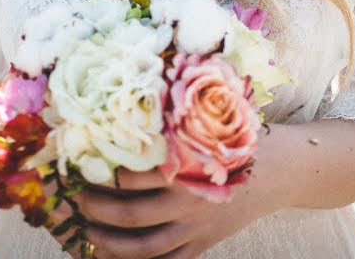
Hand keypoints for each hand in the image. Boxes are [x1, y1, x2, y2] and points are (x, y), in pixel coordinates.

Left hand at [70, 129, 289, 258]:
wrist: (277, 170)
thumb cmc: (232, 138)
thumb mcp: (204, 125)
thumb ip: (167, 123)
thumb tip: (118, 111)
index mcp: (187, 166)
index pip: (132, 175)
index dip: (101, 173)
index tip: (81, 164)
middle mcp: (190, 201)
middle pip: (130, 214)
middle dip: (96, 209)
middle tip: (77, 199)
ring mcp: (196, 228)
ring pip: (143, 248)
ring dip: (109, 242)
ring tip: (88, 231)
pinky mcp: (203, 245)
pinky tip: (115, 253)